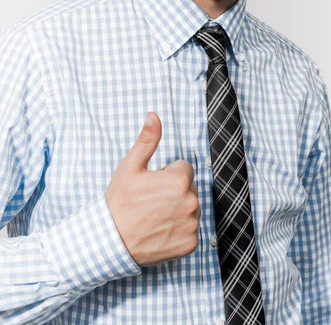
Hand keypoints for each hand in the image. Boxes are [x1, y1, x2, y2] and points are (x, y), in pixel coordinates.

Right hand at [105, 112, 200, 266]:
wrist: (110, 241)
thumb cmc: (120, 201)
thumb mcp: (131, 166)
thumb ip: (148, 139)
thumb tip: (154, 115)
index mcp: (179, 181)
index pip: (184, 169)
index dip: (167, 175)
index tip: (152, 186)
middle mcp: (191, 202)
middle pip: (189, 188)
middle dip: (174, 192)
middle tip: (151, 202)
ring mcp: (192, 225)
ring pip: (191, 209)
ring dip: (178, 211)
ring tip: (155, 217)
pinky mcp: (190, 244)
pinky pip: (191, 230)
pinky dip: (179, 232)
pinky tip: (161, 232)